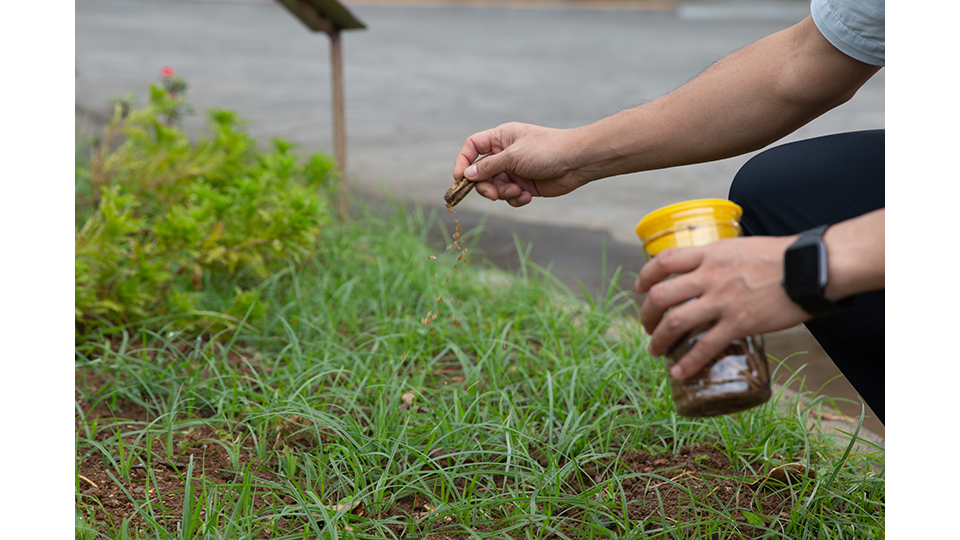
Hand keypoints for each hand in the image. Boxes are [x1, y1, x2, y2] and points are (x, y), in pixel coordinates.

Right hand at [453, 122, 590, 206]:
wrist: (576, 162)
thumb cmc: (547, 150)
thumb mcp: (514, 156)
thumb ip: (489, 166)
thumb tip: (467, 175)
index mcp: (501, 138)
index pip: (472, 147)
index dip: (463, 161)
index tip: (459, 178)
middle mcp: (505, 154)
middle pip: (481, 173)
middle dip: (486, 186)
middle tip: (493, 195)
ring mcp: (515, 170)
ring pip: (496, 187)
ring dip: (504, 194)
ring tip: (518, 192)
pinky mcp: (525, 185)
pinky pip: (510, 196)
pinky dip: (516, 199)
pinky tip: (527, 196)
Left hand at [635, 236, 810, 379]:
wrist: (810, 267)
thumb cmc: (780, 256)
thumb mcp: (740, 247)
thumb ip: (719, 260)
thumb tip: (709, 272)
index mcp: (709, 255)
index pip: (663, 261)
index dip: (645, 276)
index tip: (640, 289)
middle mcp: (709, 276)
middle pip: (661, 295)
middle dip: (647, 314)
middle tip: (648, 326)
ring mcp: (722, 300)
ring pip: (674, 322)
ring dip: (658, 340)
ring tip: (655, 351)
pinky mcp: (739, 323)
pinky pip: (705, 346)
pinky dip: (687, 362)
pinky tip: (678, 372)